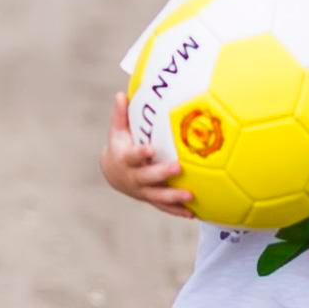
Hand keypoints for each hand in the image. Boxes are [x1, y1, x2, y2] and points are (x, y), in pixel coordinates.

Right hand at [100, 92, 194, 217]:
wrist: (114, 174)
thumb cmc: (120, 146)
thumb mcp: (118, 131)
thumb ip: (121, 114)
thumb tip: (121, 94)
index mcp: (125, 159)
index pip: (132, 156)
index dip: (140, 153)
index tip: (148, 149)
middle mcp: (134, 177)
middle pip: (147, 177)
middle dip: (162, 174)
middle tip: (178, 168)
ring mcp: (143, 190)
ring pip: (157, 196)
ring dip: (173, 197)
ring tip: (190, 196)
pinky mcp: (151, 198)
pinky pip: (164, 207)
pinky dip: (177, 211)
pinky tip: (194, 213)